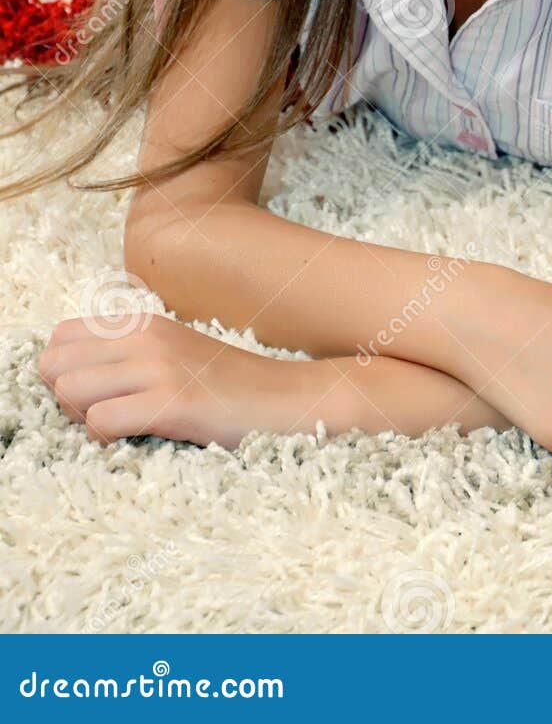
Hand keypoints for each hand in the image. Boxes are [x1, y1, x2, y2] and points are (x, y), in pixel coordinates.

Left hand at [37, 312, 340, 447]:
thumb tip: (69, 379)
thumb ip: (125, 356)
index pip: (60, 338)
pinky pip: (101, 422)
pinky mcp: (171, 403)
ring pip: (70, 391)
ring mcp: (158, 368)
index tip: (97, 392)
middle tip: (104, 413)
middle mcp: (144, 338)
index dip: (66, 371)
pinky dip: (107, 439)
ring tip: (122, 425)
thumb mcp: (172, 354)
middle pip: (55, 366)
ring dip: (84, 419)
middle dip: (66, 398)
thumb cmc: (225, 386)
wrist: (284, 398)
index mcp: (141, 324)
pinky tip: (138, 436)